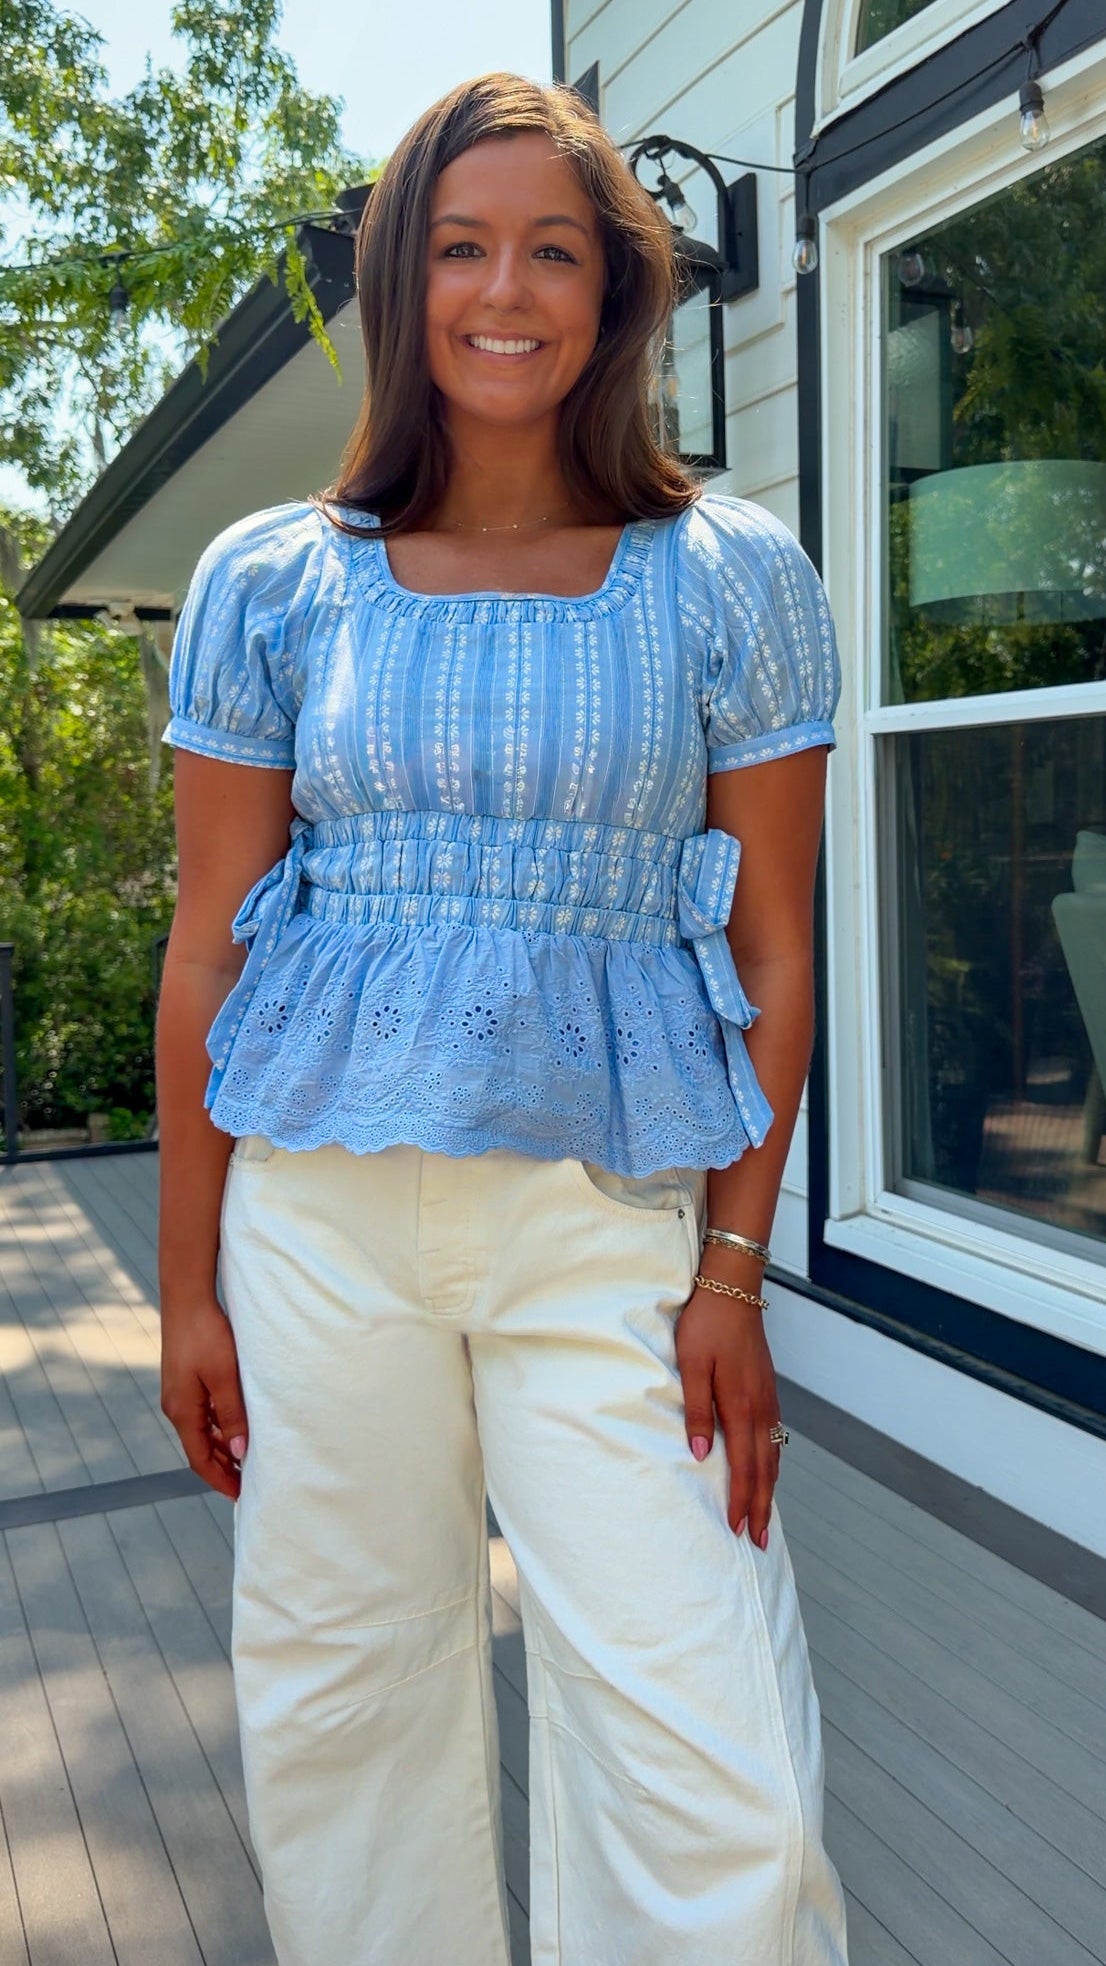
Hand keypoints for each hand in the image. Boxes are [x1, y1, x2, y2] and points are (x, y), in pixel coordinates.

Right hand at [161, 1295, 248, 1500]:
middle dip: (223, 1468)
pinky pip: (203, 1414)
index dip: (220, 1480)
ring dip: (223, 1448)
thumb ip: (233, 1415)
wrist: (187, 1299)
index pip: (200, 1459)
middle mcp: (177, 1407)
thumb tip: (241, 1453)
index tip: (240, 1495)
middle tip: (248, 1483)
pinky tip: (237, 1426)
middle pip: (200, 1449)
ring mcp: (179, 1394)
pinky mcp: (185, 1381)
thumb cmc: (206, 1335)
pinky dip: (219, 1427)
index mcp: (183, 1412)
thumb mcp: (224, 1378)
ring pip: (203, 1432)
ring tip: (247, 1459)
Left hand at [675, 1286, 780, 1547]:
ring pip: (773, 1454)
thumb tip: (701, 1455)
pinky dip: (772, 1463)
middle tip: (761, 1542)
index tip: (740, 1532)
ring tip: (766, 1516)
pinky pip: (774, 1437)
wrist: (733, 1288)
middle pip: (765, 1469)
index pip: (745, 1468)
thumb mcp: (692, 1365)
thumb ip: (697, 1411)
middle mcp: (761, 1408)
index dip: (743, 1502)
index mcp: (741, 1406)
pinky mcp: (767, 1388)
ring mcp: (768, 1398)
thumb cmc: (706, 1325)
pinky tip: (767, 1469)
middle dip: (762, 1507)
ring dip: (769, 1488)